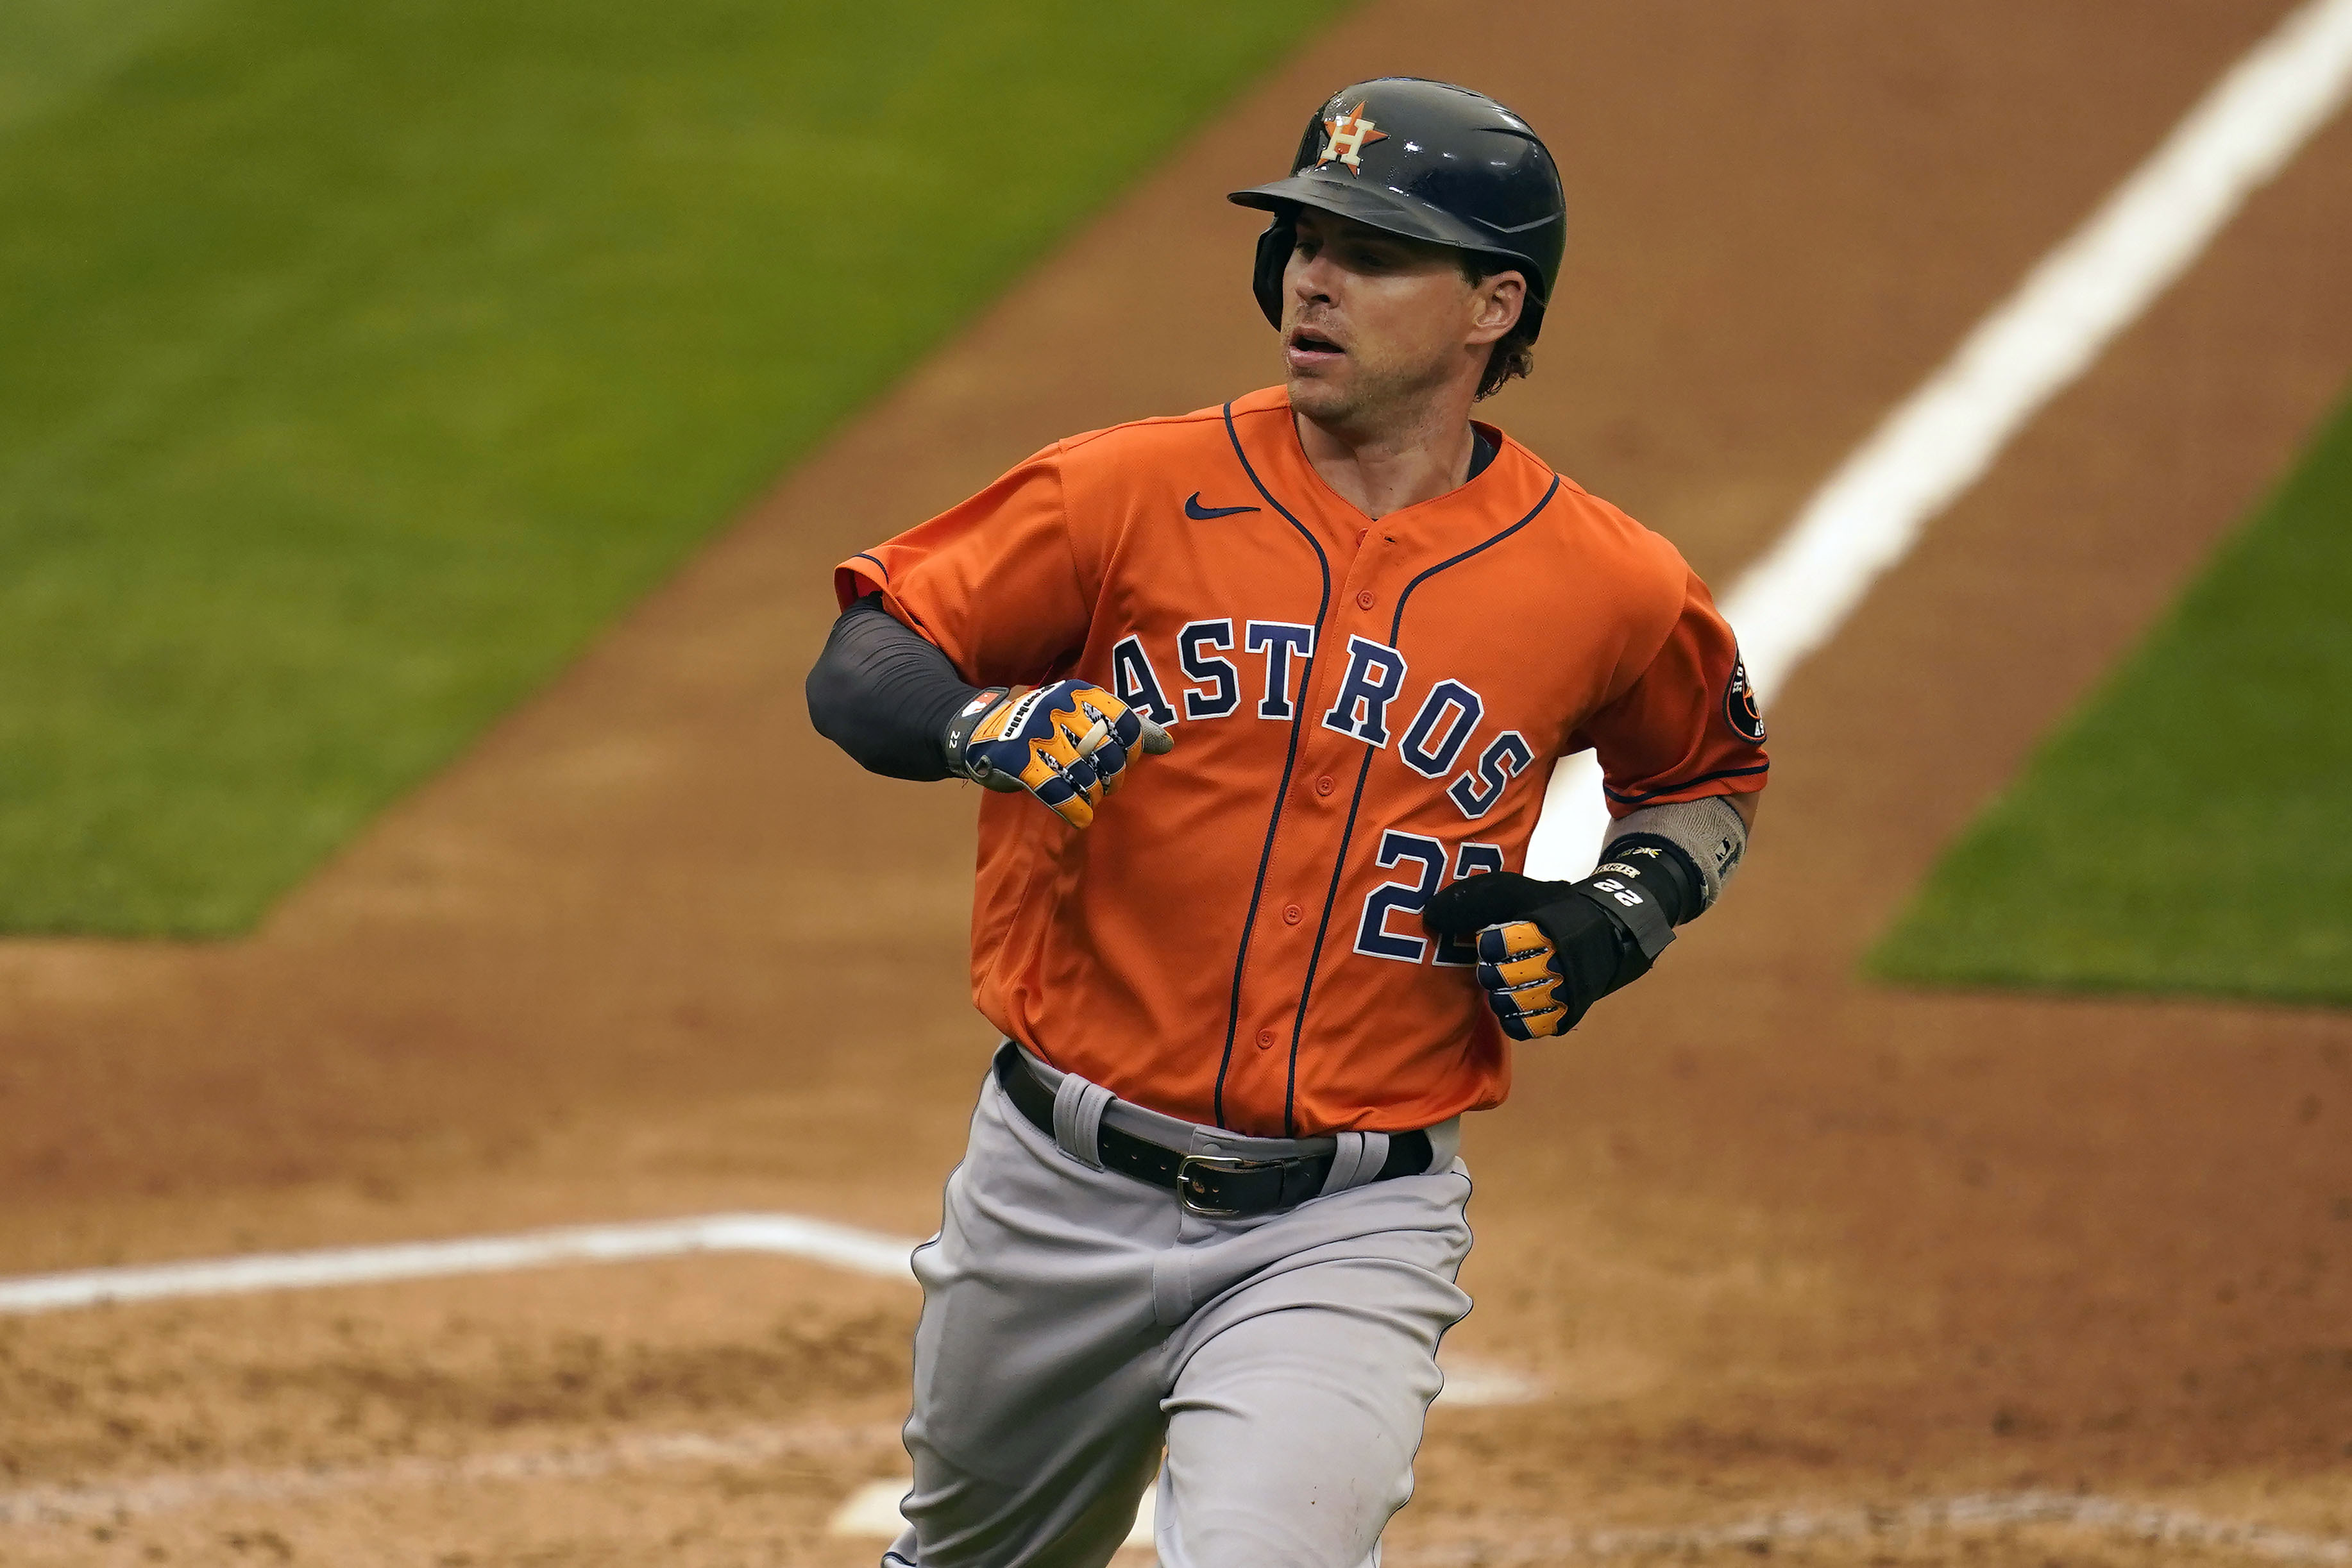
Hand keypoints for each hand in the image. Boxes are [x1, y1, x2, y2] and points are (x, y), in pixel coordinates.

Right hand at [947, 680, 1172, 828]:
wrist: (980, 730)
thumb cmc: (1041, 726)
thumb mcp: (1080, 714)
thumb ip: (1122, 726)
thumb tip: (1167, 743)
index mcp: (1079, 693)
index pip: (1126, 723)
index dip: (1131, 750)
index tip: (1124, 761)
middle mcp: (1059, 708)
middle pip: (1108, 753)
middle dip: (1113, 777)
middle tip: (1106, 784)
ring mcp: (1037, 734)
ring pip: (1085, 775)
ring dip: (1093, 794)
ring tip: (1090, 797)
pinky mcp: (1018, 761)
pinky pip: (1057, 791)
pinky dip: (1074, 809)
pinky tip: (1080, 817)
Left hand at [1423, 870, 1654, 1039]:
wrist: (1607, 931)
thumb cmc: (1548, 910)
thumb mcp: (1516, 891)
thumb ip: (1474, 899)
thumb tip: (1431, 914)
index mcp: (1541, 927)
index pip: (1495, 944)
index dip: (1488, 944)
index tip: (1492, 941)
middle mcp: (1556, 961)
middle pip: (1502, 978)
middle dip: (1493, 973)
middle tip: (1498, 965)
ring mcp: (1564, 991)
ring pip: (1514, 1005)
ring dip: (1501, 998)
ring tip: (1505, 986)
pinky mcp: (1568, 1013)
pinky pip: (1530, 1028)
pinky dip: (1516, 1021)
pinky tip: (1513, 1008)